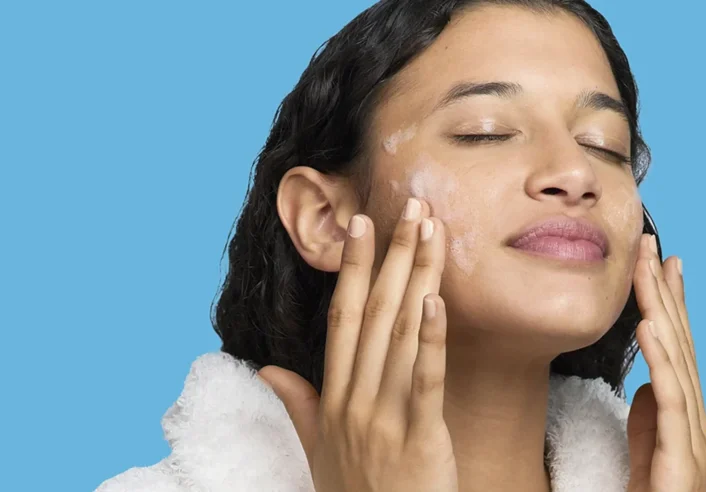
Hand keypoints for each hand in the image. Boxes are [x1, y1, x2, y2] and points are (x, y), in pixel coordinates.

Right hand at [259, 198, 457, 491]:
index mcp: (333, 398)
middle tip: (411, 207)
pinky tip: (436, 301)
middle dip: (392, 257)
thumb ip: (299, 405)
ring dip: (416, 278)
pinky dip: (430, 339)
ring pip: (399, 335)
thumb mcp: (319, 450)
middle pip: (372, 314)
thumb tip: (269, 369)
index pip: (342, 319)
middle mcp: (353, 401)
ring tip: (431, 233)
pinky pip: (423, 382)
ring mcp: (383, 419)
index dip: (353, 269)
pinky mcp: (418, 439)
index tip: (362, 225)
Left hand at [626, 234, 705, 491]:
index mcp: (687, 418)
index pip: (677, 349)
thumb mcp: (648, 454)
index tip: (659, 264)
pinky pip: (671, 398)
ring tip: (647, 269)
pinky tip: (649, 325)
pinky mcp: (681, 455)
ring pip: (677, 360)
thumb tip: (647, 385)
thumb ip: (650, 421)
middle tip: (651, 245)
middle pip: (679, 343)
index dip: (669, 305)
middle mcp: (697, 420)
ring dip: (661, 310)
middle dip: (664, 292)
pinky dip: (661, 357)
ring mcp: (694, 436)